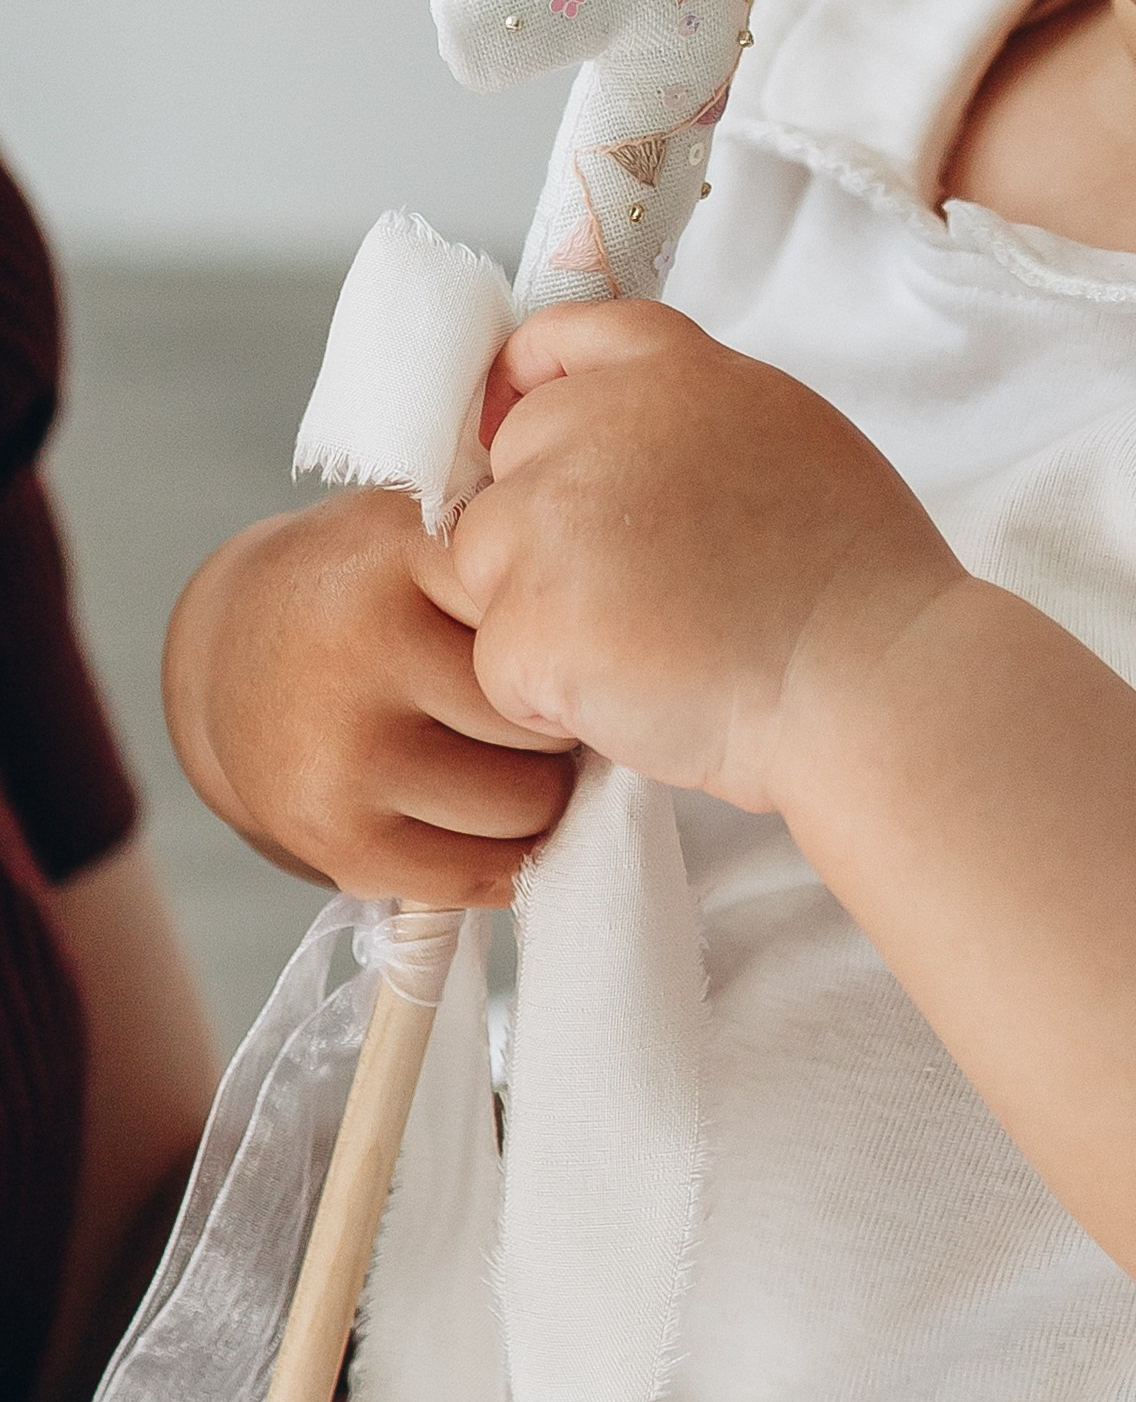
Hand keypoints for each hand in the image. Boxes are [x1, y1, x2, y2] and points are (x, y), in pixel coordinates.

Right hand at [164, 491, 577, 906]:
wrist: (231, 656)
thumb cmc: (370, 588)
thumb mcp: (423, 528)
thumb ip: (516, 544)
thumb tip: (637, 627)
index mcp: (400, 547)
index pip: (550, 610)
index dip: (577, 635)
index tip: (577, 635)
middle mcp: (361, 645)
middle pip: (551, 716)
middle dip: (567, 723)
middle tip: (550, 712)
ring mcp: (344, 750)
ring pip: (530, 805)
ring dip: (544, 795)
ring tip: (514, 761)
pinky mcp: (335, 839)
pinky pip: (480, 873)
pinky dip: (508, 859)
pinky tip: (490, 820)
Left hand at [452, 304, 963, 810]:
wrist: (868, 677)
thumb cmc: (856, 577)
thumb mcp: (787, 430)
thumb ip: (688, 411)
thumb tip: (617, 434)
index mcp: (669, 371)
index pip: (554, 339)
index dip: (529, 390)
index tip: (535, 442)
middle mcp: (596, 425)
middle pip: (506, 472)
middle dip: (547, 537)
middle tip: (641, 594)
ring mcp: (552, 520)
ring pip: (486, 571)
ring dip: (544, 620)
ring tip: (648, 651)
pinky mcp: (529, 618)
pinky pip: (499, 663)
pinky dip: (551, 700)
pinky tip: (639, 696)